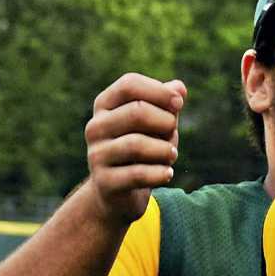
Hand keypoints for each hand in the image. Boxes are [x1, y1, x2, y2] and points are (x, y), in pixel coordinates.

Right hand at [84, 74, 184, 225]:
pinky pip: (137, 174)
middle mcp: (95, 127)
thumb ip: (168, 102)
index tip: (178, 103)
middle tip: (171, 134)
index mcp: (105, 105)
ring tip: (171, 155)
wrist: (121, 191)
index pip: (129, 84)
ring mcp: (96, 155)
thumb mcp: (159, 121)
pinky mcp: (103, 182)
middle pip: (137, 111)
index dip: (159, 91)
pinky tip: (167, 173)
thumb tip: (179, 88)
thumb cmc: (145, 146)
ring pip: (136, 143)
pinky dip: (160, 173)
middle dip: (166, 122)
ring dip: (165, 150)